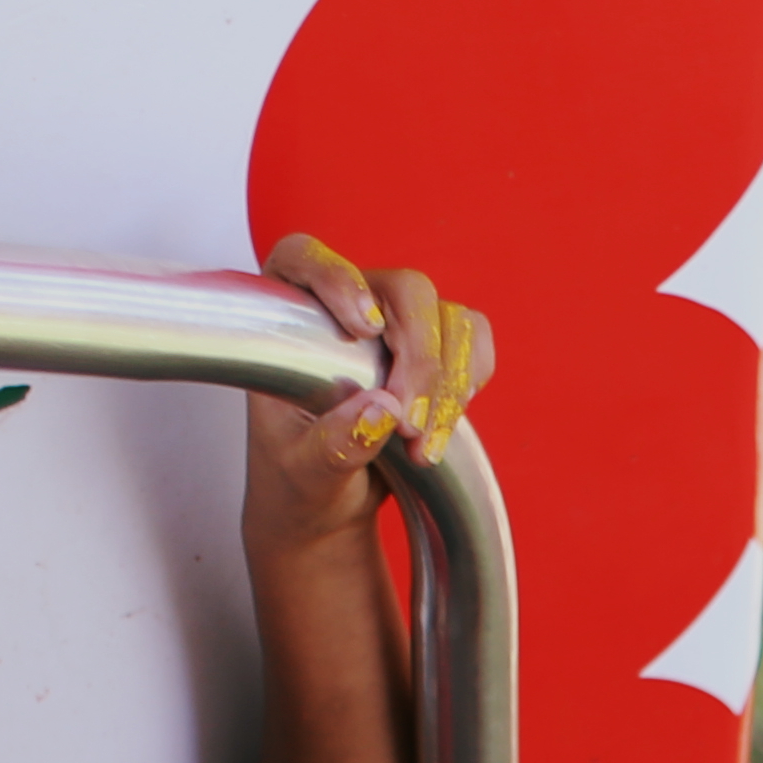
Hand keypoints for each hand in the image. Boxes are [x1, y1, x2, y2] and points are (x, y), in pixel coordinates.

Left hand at [248, 238, 493, 534]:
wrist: (328, 502)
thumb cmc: (296, 479)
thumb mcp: (302, 471)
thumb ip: (332, 444)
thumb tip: (382, 411)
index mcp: (289, 315)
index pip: (307, 260)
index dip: (338, 279)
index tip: (366, 328)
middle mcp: (346, 304)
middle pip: (403, 289)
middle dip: (420, 358)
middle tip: (411, 425)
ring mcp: (396, 321)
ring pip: (448, 317)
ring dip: (449, 384)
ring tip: (424, 447)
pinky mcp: (436, 347)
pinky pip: (473, 337)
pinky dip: (470, 380)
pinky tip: (444, 425)